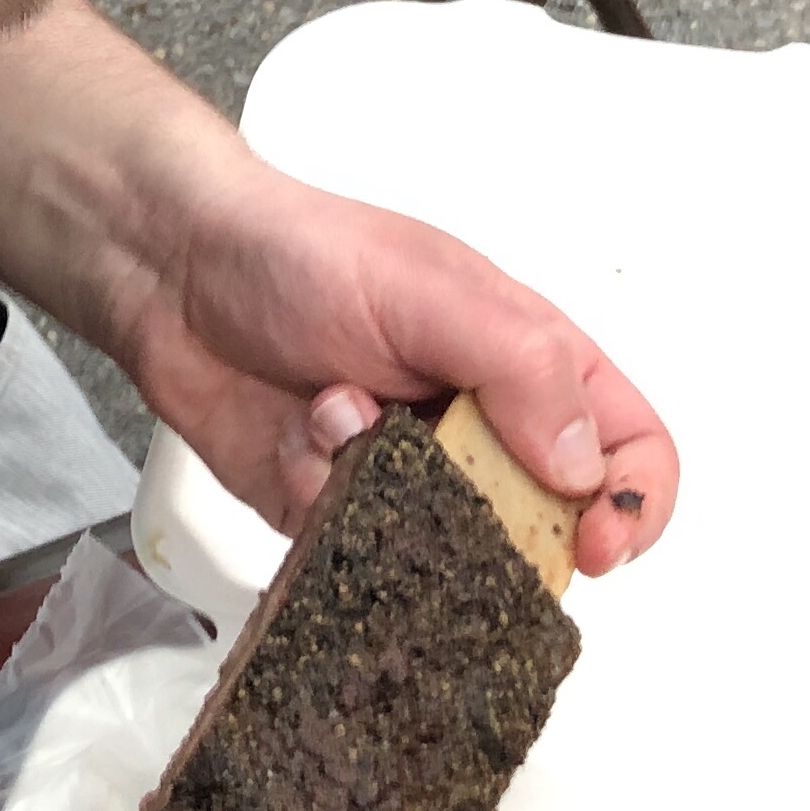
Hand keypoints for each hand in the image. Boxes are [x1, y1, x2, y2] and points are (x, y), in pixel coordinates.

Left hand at [104, 135, 679, 577]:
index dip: (634, 505)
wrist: (175, 271)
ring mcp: (410, 479)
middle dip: (503, 530)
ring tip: (339, 414)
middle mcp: (480, 430)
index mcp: (531, 364)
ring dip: (399, 505)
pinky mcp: (336, 513)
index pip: (630, 448)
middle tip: (444, 494)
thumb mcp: (431, 290)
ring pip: (449, 557)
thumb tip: (584, 465)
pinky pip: (359, 556)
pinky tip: (295, 433)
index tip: (596, 544)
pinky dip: (327, 503)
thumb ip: (522, 369)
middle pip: (546, 526)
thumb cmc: (305, 253)